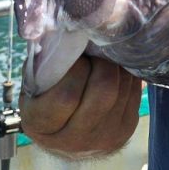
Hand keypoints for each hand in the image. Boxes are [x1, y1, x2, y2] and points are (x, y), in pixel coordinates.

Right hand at [19, 54, 142, 157]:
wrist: (62, 137)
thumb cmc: (44, 98)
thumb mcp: (35, 83)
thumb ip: (45, 62)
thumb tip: (66, 29)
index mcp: (41, 125)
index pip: (66, 96)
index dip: (76, 70)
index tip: (76, 57)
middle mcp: (73, 139)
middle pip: (103, 92)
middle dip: (102, 64)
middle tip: (96, 53)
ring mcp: (102, 138)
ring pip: (122, 90)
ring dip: (117, 67)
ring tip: (107, 59)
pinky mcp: (125, 131)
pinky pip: (134, 94)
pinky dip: (128, 76)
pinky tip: (117, 70)